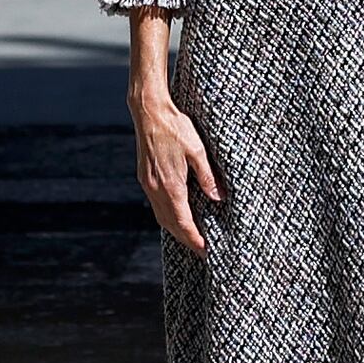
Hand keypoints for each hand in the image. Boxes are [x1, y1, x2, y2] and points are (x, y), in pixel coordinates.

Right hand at [133, 84, 222, 253]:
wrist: (148, 111)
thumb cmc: (175, 127)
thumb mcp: (198, 150)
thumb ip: (207, 177)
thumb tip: (218, 198)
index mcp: (170, 185)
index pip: (184, 223)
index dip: (195, 240)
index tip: (207, 251)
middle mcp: (156, 189)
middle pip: (171, 225)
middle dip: (187, 240)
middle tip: (203, 251)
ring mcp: (148, 184)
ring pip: (162, 217)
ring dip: (176, 231)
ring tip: (192, 239)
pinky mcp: (145, 178)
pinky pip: (157, 206)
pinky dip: (168, 217)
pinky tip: (177, 216)